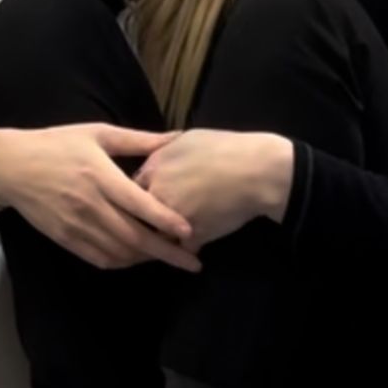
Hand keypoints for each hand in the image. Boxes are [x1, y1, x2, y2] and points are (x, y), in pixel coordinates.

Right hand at [0, 124, 201, 272]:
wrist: (10, 166)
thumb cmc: (57, 144)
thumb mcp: (97, 133)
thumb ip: (138, 140)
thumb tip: (176, 137)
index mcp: (100, 177)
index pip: (140, 206)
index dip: (166, 221)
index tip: (189, 232)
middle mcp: (90, 206)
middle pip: (134, 238)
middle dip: (166, 253)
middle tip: (193, 262)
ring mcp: (76, 226)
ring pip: (119, 253)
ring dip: (146, 259)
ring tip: (169, 259)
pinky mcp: (65, 238)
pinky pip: (99, 258)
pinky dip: (122, 262)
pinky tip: (136, 259)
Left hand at [134, 129, 293, 248]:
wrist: (257, 171)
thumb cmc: (225, 148)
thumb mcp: (188, 138)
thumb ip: (164, 150)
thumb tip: (155, 158)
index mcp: (154, 168)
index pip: (131, 187)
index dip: (140, 194)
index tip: (149, 197)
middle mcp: (157, 194)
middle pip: (138, 213)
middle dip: (146, 218)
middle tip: (157, 220)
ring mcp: (172, 218)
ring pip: (157, 234)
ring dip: (164, 236)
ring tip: (174, 235)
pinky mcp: (192, 238)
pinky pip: (182, 249)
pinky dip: (189, 249)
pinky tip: (196, 244)